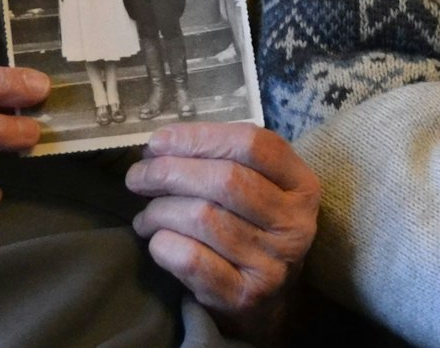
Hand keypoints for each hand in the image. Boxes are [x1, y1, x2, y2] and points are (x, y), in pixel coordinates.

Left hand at [126, 122, 319, 342]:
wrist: (262, 301)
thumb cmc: (249, 229)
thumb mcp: (255, 188)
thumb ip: (218, 159)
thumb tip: (159, 146)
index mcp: (301, 186)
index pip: (252, 144)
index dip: (200, 137)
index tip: (159, 142)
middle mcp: (294, 224)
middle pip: (225, 179)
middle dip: (169, 172)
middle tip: (137, 177)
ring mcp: (272, 263)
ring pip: (202, 218)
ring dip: (159, 211)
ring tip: (146, 216)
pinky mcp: (245, 296)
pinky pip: (191, 259)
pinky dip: (163, 244)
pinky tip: (156, 241)